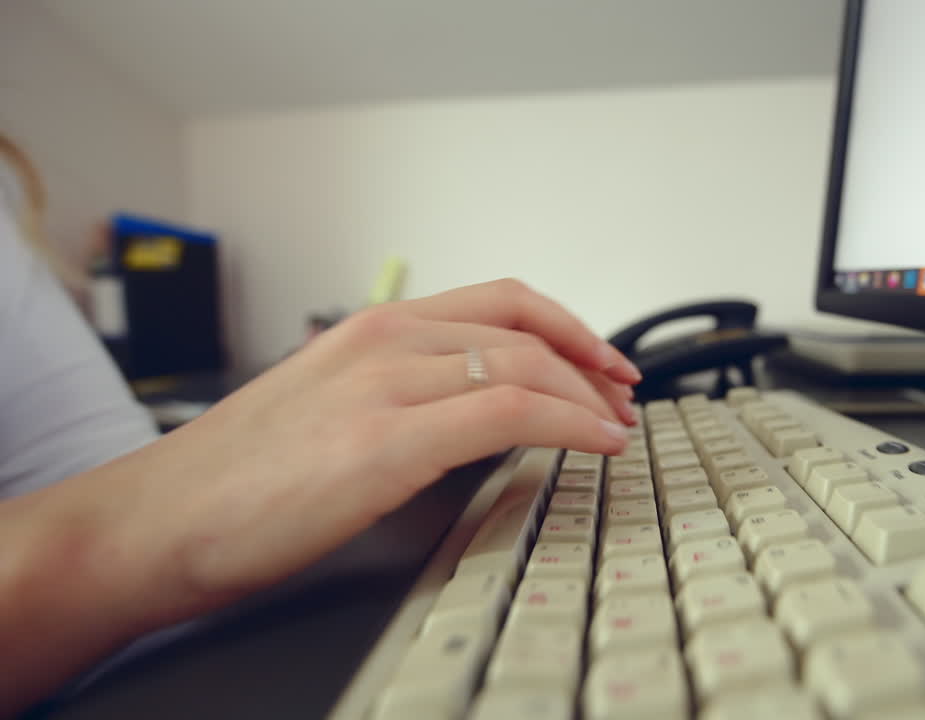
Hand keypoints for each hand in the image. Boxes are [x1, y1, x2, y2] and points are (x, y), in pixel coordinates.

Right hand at [48, 278, 640, 628]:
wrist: (149, 523)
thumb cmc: (230, 482)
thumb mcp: (326, 412)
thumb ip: (395, 398)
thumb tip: (467, 419)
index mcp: (369, 331)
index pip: (497, 303)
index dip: (566, 327)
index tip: (602, 360)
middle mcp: (381, 342)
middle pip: (522, 326)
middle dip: (590, 360)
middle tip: (624, 395)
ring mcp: (382, 386)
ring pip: (523, 363)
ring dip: (588, 393)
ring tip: (619, 426)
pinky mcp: (384, 442)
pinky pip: (507, 413)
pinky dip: (568, 423)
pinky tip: (596, 444)